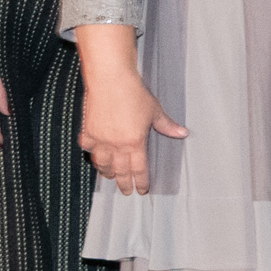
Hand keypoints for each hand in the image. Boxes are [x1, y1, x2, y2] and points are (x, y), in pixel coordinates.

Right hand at [79, 64, 181, 193]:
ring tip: (111, 176)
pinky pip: (88, 149)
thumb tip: (183, 133)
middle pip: (120, 172)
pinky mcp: (88, 131)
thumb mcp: (154, 110)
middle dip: (124, 183)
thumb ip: (166, 125)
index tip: (141, 190)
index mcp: (135, 143)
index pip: (139, 170)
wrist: (110, 79)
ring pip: (102, 164)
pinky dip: (92, 154)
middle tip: (126, 191)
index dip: (141, 182)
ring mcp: (100, 140)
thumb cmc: (133, 93)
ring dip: (107, 172)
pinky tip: (95, 156)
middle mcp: (116, 145)